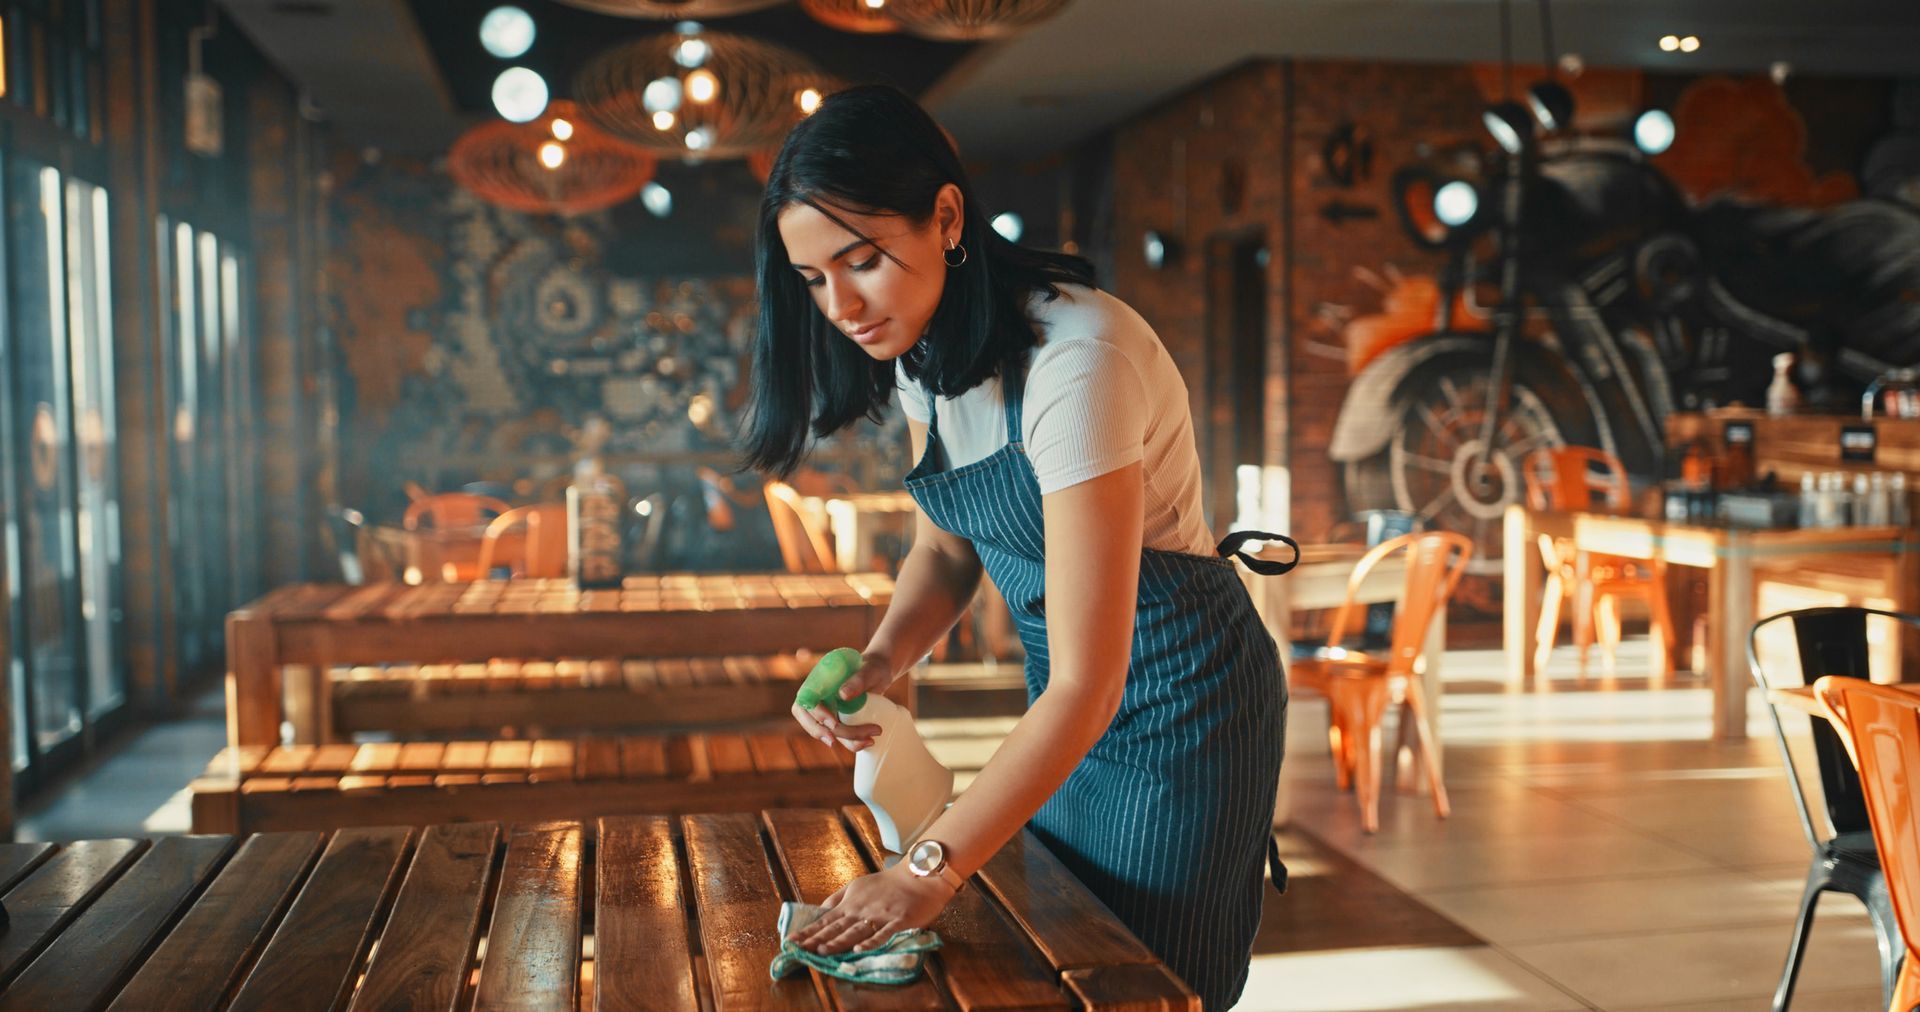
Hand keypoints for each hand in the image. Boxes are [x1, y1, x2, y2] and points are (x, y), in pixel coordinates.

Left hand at [785, 860, 955, 953]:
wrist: (917, 877)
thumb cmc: (887, 883)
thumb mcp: (856, 886)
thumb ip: (837, 899)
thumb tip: (818, 912)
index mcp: (850, 904)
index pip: (825, 920)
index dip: (809, 931)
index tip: (791, 941)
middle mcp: (861, 910)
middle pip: (837, 927)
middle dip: (818, 939)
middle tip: (801, 949)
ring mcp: (880, 916)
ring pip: (856, 931)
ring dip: (839, 941)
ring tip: (823, 950)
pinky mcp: (898, 921)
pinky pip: (884, 934)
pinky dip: (872, 942)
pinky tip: (861, 950)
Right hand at [790, 649, 895, 751]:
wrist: (880, 675)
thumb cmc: (873, 668)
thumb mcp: (869, 671)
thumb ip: (858, 680)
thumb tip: (842, 695)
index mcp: (820, 681)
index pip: (806, 699)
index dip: (814, 713)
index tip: (833, 722)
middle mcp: (819, 698)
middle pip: (809, 719)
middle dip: (821, 732)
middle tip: (835, 741)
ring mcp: (828, 711)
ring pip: (827, 731)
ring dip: (846, 740)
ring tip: (870, 740)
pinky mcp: (839, 722)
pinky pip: (840, 737)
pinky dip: (852, 743)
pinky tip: (869, 742)